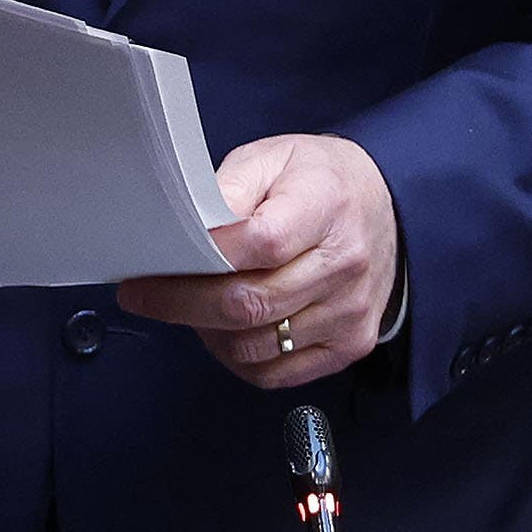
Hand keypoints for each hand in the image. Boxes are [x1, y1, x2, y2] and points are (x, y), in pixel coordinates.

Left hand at [113, 134, 398, 386]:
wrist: (385, 206)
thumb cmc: (317, 181)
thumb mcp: (270, 158)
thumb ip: (227, 190)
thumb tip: (185, 230)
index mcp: (324, 205)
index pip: (257, 244)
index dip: (197, 259)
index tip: (152, 266)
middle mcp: (344, 264)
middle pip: (249, 304)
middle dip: (183, 304)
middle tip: (145, 296)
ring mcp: (349, 312)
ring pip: (256, 346)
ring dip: (207, 333)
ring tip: (189, 306)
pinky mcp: (349, 346)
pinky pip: (276, 373)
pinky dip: (237, 358)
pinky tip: (224, 330)